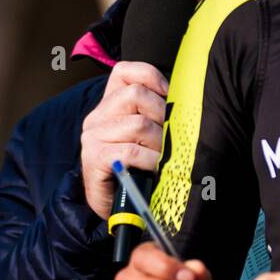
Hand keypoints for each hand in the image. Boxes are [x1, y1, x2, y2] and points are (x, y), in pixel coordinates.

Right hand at [80, 61, 167, 220]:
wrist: (115, 209)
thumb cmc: (137, 169)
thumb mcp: (146, 136)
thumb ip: (156, 114)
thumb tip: (186, 100)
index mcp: (109, 105)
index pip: (125, 71)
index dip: (151, 78)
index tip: (168, 97)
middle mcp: (97, 116)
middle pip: (136, 94)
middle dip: (162, 115)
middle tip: (169, 138)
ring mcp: (93, 137)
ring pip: (138, 123)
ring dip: (159, 143)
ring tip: (163, 157)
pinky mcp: (94, 158)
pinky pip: (132, 150)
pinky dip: (150, 160)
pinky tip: (155, 168)